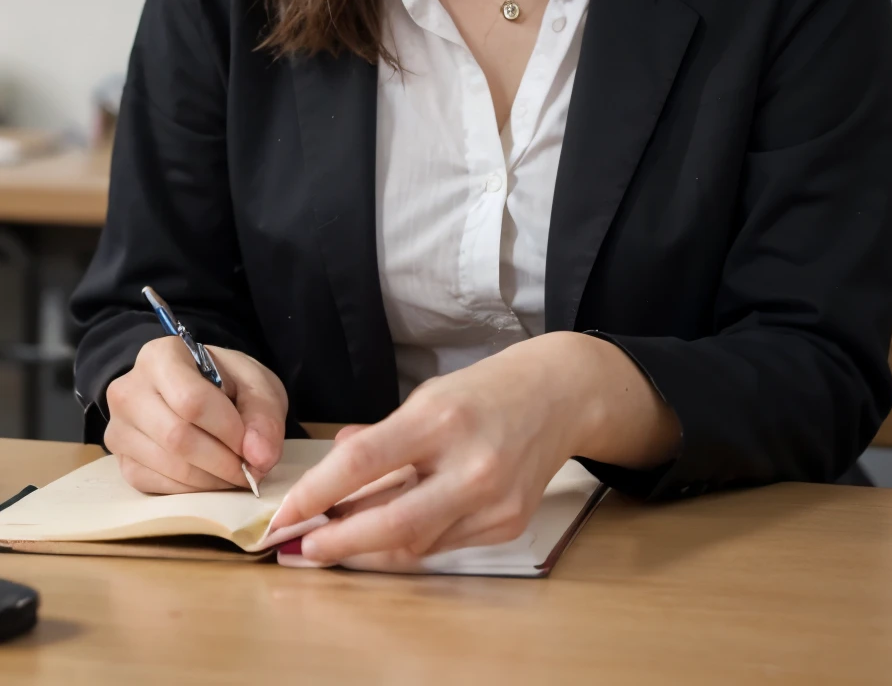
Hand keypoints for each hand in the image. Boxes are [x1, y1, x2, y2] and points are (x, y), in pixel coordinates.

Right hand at [104, 335, 287, 493]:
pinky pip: (158, 486)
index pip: (192, 401)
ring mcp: (119, 429)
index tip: (254, 445)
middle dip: (223, 461)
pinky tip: (212, 479)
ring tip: (236, 474)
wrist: (193, 389)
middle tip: (251, 469)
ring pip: (169, 466)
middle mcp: (129, 391)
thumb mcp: (253, 380)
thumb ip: (263, 412)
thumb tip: (260, 457)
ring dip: (212, 480)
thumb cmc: (223, 380)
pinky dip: (194, 490)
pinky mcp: (121, 462)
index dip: (228, 430)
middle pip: (177, 437)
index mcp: (160, 356)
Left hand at [268, 332, 679, 566]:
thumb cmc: (488, 389)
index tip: (284, 513)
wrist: (561, 395)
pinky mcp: (508, 524)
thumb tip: (335, 459)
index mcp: (442, 418)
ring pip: (415, 544)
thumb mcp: (429, 393)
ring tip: (333, 542)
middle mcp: (471, 463)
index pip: (364, 463)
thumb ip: (383, 433)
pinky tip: (386, 536)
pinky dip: (409, 544)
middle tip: (301, 549)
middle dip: (337, 543)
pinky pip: (444, 546)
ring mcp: (493, 500)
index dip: (316, 493)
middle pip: (390, 523)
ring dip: (367, 548)